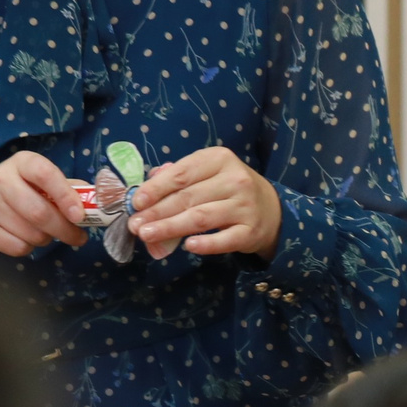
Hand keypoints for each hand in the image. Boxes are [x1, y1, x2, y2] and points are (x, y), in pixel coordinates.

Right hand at [0, 151, 85, 256]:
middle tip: (78, 238)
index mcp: (21, 163)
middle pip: (40, 213)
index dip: (66, 196)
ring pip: (32, 234)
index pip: (46, 174)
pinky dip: (29, 248)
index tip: (80, 216)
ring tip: (44, 233)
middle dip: (65, 230)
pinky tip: (23, 237)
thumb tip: (98, 201)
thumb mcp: (38, 181)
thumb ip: (67, 188)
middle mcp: (0, 180)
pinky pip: (18, 247)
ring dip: (46, 239)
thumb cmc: (17, 190)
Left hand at [130, 146, 283, 260]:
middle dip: (157, 212)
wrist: (271, 210)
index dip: (156, 188)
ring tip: (148, 236)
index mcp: (219, 159)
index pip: (182, 174)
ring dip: (171, 228)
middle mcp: (235, 179)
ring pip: (201, 218)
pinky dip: (206, 244)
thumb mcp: (208, 173)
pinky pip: (224, 240)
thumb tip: (145, 189)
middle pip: (188, 197)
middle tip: (135, 226)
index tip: (137, 202)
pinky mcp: (250, 231)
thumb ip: (178, 176)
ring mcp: (245, 206)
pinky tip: (188, 246)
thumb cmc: (229, 189)